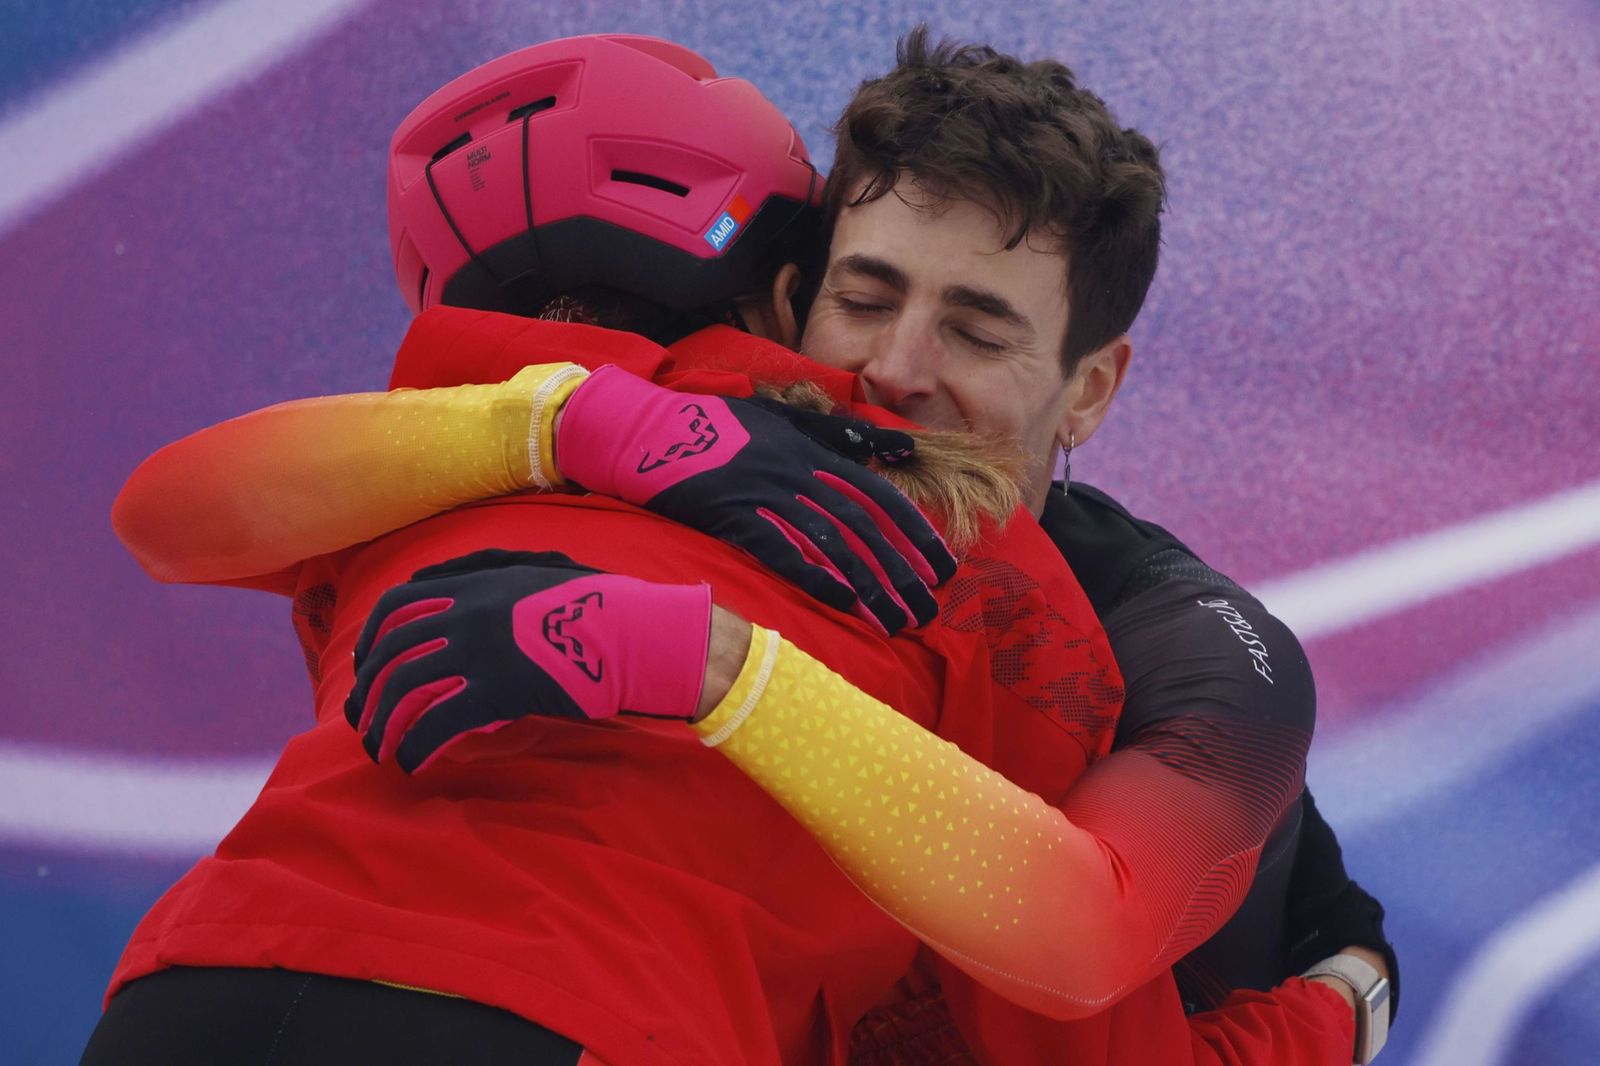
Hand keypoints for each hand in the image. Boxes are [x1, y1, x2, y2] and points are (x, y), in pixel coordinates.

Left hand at [344, 549, 710, 772]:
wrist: (635, 631)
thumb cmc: (597, 602)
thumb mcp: (538, 572)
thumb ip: (491, 577)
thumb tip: (449, 584)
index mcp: (475, 583)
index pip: (398, 605)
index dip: (373, 638)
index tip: (367, 665)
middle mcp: (466, 613)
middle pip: (393, 653)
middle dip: (369, 691)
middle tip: (363, 720)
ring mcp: (478, 652)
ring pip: (405, 690)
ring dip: (385, 725)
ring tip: (382, 750)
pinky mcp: (495, 692)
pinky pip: (437, 722)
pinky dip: (416, 745)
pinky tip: (414, 762)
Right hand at [556, 367, 956, 633]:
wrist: (650, 431)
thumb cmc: (720, 426)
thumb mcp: (783, 418)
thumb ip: (841, 434)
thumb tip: (901, 445)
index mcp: (812, 452)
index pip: (878, 497)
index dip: (915, 533)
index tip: (944, 566)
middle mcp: (796, 474)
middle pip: (863, 528)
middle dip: (901, 571)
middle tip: (928, 609)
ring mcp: (765, 496)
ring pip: (830, 545)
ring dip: (869, 585)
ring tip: (896, 620)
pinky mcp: (732, 517)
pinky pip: (781, 552)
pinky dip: (814, 576)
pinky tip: (843, 603)